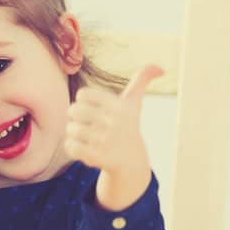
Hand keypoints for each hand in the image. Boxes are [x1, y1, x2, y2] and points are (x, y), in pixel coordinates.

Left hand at [65, 64, 163, 210]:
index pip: (83, 94)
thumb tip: (160, 68)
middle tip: (86, 123)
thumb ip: (141, 80)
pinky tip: (83, 148)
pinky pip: (69, 146)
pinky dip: (71, 147)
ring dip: (73, 133)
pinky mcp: (96, 157)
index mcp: (120, 107)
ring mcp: (105, 141)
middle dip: (75, 117)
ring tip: (86, 137)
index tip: (94, 109)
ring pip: (70, 129)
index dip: (83, 101)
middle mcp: (114, 123)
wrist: (131, 161)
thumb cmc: (127, 126)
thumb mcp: (134, 103)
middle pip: (73, 110)